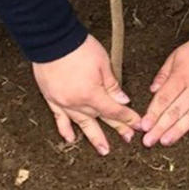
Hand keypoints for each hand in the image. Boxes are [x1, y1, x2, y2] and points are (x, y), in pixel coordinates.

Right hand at [31, 34, 141, 155]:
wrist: (52, 40)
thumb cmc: (78, 48)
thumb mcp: (103, 64)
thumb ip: (112, 85)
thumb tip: (122, 101)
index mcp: (91, 94)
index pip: (113, 111)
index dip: (127, 118)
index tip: (137, 124)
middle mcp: (76, 103)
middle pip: (100, 119)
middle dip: (116, 128)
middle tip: (128, 138)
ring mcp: (63, 102)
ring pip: (81, 123)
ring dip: (93, 137)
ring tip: (103, 149)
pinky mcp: (51, 98)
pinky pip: (59, 118)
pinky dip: (65, 129)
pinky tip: (70, 139)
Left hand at [139, 39, 188, 146]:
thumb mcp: (176, 55)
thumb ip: (164, 74)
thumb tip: (153, 90)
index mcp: (182, 76)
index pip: (164, 99)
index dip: (153, 114)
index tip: (144, 126)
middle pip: (175, 112)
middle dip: (160, 128)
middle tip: (149, 141)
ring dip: (178, 131)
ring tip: (166, 141)